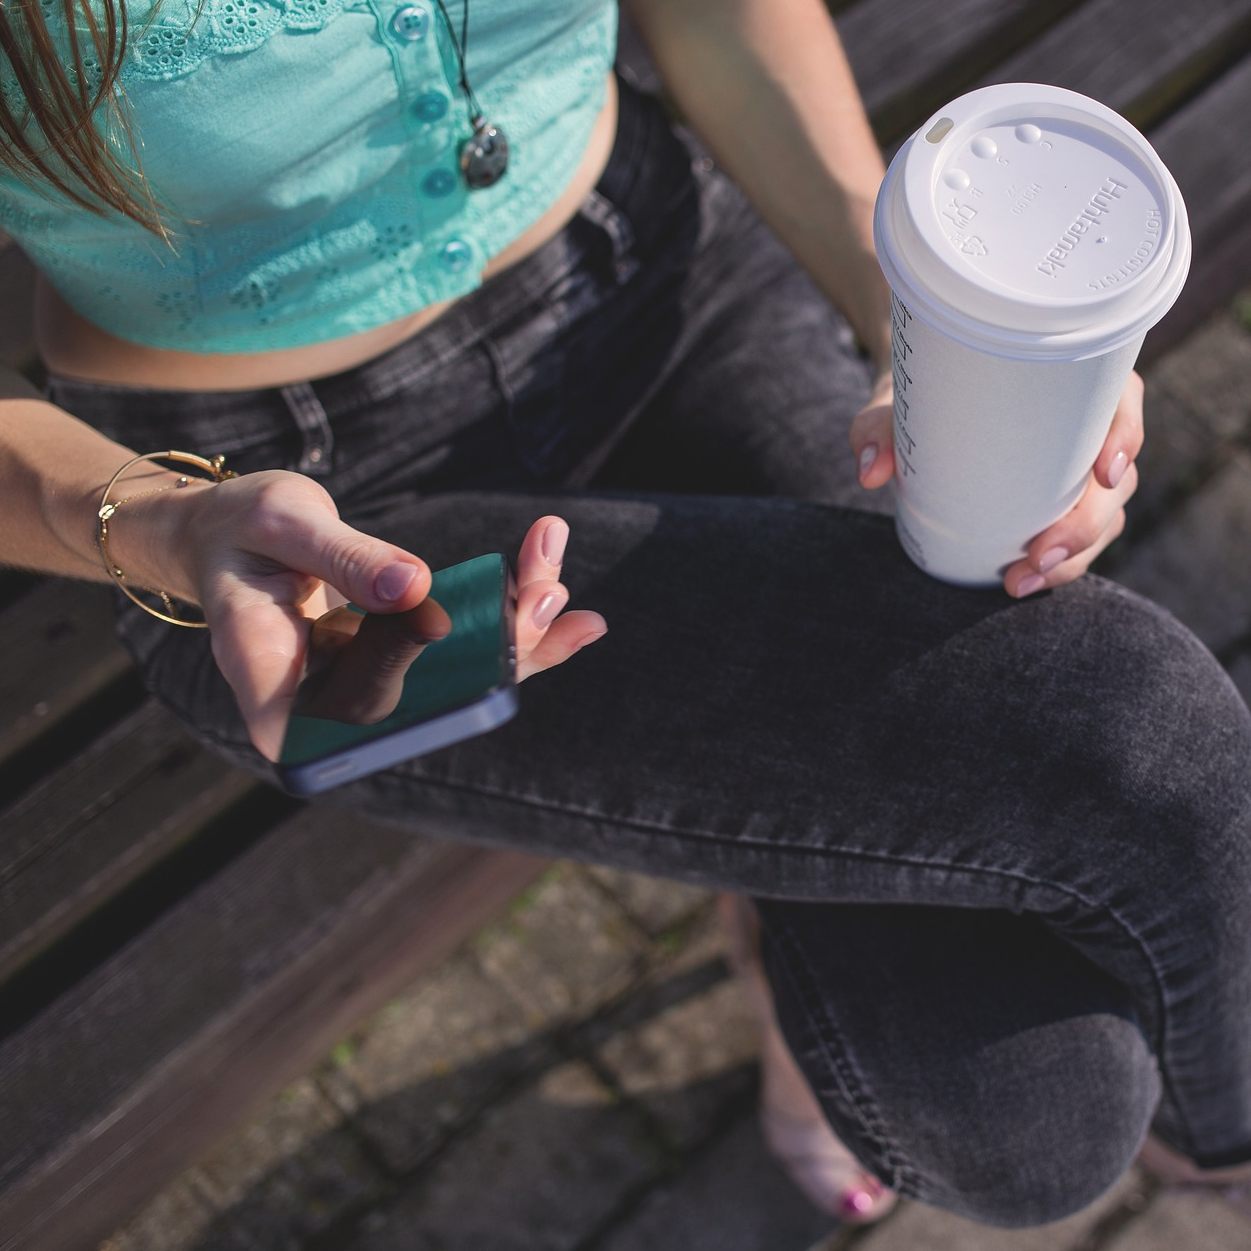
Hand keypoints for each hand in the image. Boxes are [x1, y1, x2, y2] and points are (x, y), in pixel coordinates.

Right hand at [140, 470, 605, 760]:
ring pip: (457, 678)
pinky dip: (507, 613)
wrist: (226, 534)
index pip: (359, 723)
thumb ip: (342, 557)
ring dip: (517, 624)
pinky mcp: (394, 658)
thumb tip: (415, 590)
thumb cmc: (238, 529)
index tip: (498, 657)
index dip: (437, 705)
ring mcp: (364, 683)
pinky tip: (550, 577)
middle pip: (429, 703)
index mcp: (275, 686)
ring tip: (552, 558)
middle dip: (501, 650)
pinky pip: (459, 650)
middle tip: (548, 593)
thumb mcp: (280, 524)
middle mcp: (326, 701)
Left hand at [848, 368, 1144, 597]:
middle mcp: (1084, 429)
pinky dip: (1060, 566)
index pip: (1120, 398)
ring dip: (1074, 556)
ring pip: (1105, 517)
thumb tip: (872, 473)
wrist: (914, 428)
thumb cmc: (913, 409)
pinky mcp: (1063, 509)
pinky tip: (1024, 582)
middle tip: (1040, 556)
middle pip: (1114, 478)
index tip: (1105, 473)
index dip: (1126, 434)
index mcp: (1065, 385)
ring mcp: (1079, 474)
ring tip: (1021, 580)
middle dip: (1086, 525)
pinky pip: (1081, 541)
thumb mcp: (889, 415)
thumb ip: (875, 433)